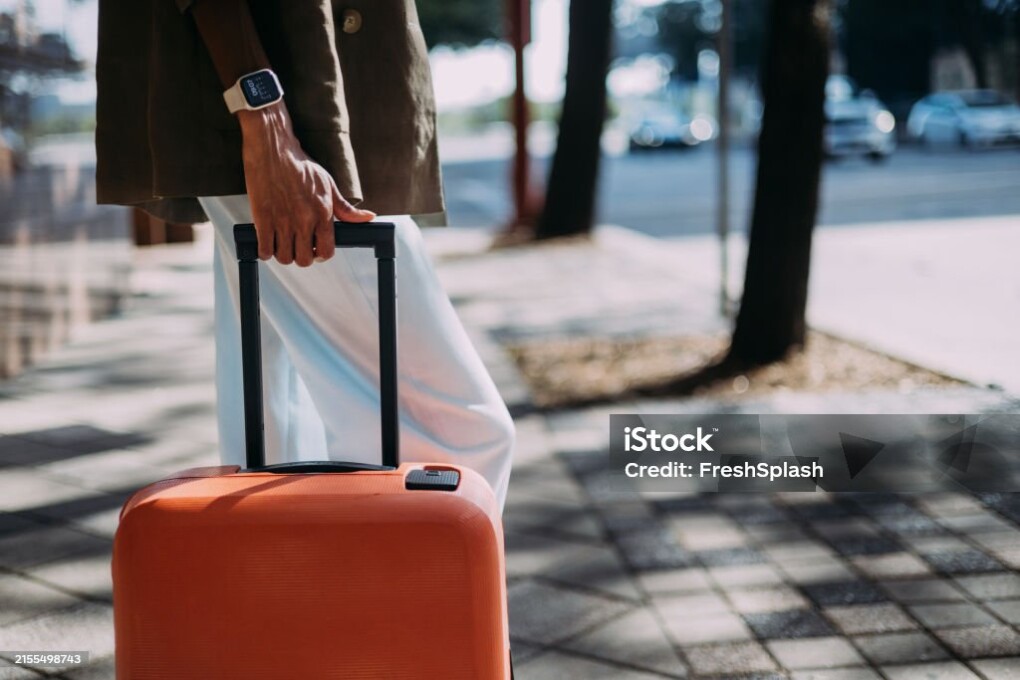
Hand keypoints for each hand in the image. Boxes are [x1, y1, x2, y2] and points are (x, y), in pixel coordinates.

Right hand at [238, 102, 374, 264]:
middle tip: (297, 246)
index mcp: (322, 213)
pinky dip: (266, 250)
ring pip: (284, 257)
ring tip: (282, 242)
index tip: (315, 250)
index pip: (326, 252)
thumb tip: (368, 218)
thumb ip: (346, 208)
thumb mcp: (328, 185)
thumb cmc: (301, 166)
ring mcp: (282, 221)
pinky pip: (265, 250)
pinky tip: (268, 241)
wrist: (274, 149)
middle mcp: (304, 220)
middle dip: (301, 256)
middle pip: (304, 260)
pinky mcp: (263, 218)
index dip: (321, 255)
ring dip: (283, 254)